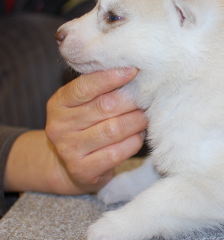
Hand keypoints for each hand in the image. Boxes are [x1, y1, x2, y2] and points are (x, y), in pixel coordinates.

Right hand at [44, 68, 147, 193]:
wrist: (69, 166)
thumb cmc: (85, 126)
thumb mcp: (83, 105)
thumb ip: (100, 89)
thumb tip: (132, 70)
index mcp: (58, 104)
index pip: (85, 87)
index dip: (111, 77)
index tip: (133, 70)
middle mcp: (60, 126)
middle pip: (105, 107)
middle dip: (132, 101)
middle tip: (148, 97)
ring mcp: (69, 150)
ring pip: (114, 129)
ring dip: (137, 121)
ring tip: (145, 117)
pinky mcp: (83, 170)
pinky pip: (117, 153)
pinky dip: (134, 142)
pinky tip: (138, 136)